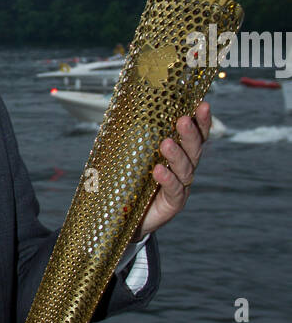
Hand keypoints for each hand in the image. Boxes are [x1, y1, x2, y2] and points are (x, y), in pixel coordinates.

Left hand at [136, 101, 210, 237]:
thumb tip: (120, 112)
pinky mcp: (174, 203)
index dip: (201, 121)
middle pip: (194, 149)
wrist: (127, 217)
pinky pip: (174, 190)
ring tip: (166, 144)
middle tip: (182, 121)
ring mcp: (181, 186)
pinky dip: (167, 180)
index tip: (203, 105)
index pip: (195, 135)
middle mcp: (184, 169)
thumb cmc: (131, 181)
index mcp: (179, 154)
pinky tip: (158, 171)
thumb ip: (133, 139)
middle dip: (190, 134)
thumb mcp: (132, 156)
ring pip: (185, 169)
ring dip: (176, 155)